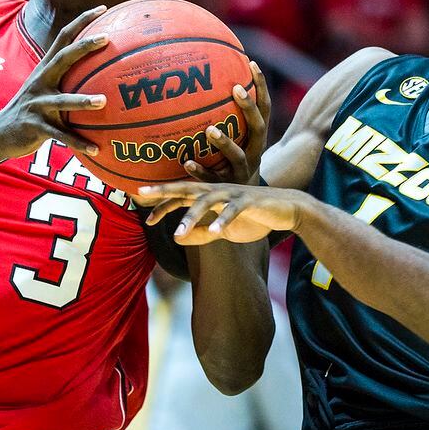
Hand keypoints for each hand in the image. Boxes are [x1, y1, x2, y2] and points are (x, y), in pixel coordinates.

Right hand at [0, 6, 109, 157]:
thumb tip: (99, 74)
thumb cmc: (31, 112)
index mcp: (45, 70)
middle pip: (63, 57)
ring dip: (83, 100)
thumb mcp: (45, 91)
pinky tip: (96, 148)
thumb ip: (67, 80)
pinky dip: (78, 142)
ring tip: (103, 101)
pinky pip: (61, 135)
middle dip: (84, 46)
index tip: (103, 8)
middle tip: (106, 39)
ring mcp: (37, 103)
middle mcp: (41, 82)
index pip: (64, 38)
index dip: (82, 21)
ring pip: (62, 99)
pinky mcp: (35, 126)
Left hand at [139, 182, 300, 244]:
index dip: (162, 204)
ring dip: (191, 217)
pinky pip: (233, 210)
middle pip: (186, 189)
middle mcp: (218, 190)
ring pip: (207, 202)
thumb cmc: (253, 216)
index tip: (142, 214)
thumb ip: (203, 233)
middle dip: (164, 192)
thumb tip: (181, 240)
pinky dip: (223, 221)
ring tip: (177, 233)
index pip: (181, 196)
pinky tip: (213, 233)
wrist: (287, 207)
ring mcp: (233, 193)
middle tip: (142, 195)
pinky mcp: (249, 200)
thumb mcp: (223, 228)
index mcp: (210, 194)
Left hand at [182, 61, 270, 184]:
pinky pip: (213, 179)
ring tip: (210, 130)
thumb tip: (202, 88)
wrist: (249, 204)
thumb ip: (225, 120)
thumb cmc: (235, 165)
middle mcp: (254, 153)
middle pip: (257, 127)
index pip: (264, 108)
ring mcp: (242, 172)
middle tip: (237, 89)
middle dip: (248, 108)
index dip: (261, 86)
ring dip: (225, 143)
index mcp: (256, 139)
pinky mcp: (228, 189)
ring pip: (238, 156)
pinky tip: (187, 162)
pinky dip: (200, 171)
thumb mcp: (237, 143)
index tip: (252, 63)